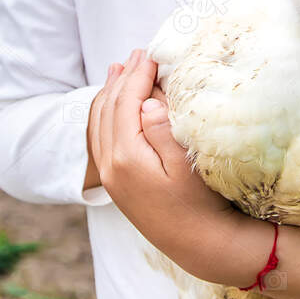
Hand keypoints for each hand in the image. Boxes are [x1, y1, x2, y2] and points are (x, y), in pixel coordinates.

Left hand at [87, 48, 237, 269]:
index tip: (151, 55)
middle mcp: (109, 165)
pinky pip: (100, 138)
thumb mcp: (186, 165)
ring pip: (100, 122)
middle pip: (109, 109)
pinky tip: (112, 104)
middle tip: (137, 54)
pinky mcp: (114, 182)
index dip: (138, 76)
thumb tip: (147, 100)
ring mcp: (109, 175)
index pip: (126, 103)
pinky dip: (104, 114)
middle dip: (122, 78)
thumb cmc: (199, 204)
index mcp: (125, 157)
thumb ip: (163, 130)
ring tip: (118, 68)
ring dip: (109, 93)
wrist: (197, 245)